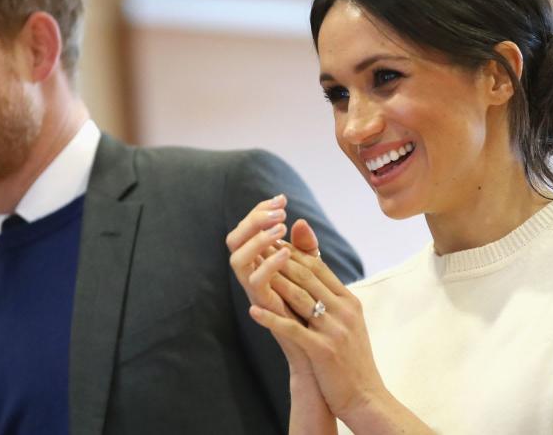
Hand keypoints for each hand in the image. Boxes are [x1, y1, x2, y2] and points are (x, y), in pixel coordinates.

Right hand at [227, 196, 320, 371]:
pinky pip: (255, 283)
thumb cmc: (313, 315)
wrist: (318, 354)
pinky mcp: (263, 307)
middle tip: (278, 209)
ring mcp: (254, 292)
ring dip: (256, 239)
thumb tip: (301, 221)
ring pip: (237, 259)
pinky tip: (286, 252)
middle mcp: (251, 276)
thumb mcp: (312, 274)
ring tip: (279, 227)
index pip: (247, 230)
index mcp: (260, 264)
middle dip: (252, 220)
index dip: (259, 211)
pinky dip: (268, 265)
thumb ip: (306, 250)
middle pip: (234, 240)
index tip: (281, 198)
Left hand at [249, 246, 387, 421]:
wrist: (365, 396)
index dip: (294, 253)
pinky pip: (291, 329)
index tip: (273, 243)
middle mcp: (344, 310)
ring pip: (299, 297)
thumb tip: (314, 277)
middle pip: (307, 276)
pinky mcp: (323, 350)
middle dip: (279, 260)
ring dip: (273, 281)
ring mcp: (334, 330)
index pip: (318, 267)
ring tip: (252, 270)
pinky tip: (253, 310)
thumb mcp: (347, 322)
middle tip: (257, 247)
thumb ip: (332, 298)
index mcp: (349, 301)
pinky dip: (270, 319)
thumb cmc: (352, 359)